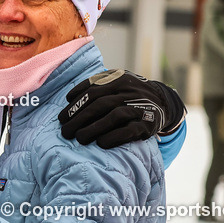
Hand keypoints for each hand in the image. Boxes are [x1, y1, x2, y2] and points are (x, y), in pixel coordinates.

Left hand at [59, 69, 185, 147]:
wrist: (163, 102)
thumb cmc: (128, 94)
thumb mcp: (114, 82)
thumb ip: (94, 85)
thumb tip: (70, 98)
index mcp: (118, 79)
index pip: (91, 91)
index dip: (74, 105)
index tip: (61, 118)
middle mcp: (129, 91)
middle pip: (99, 104)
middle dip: (79, 118)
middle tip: (65, 132)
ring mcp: (139, 107)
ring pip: (114, 116)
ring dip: (93, 128)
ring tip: (78, 138)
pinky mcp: (147, 124)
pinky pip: (129, 131)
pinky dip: (113, 137)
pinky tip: (100, 144)